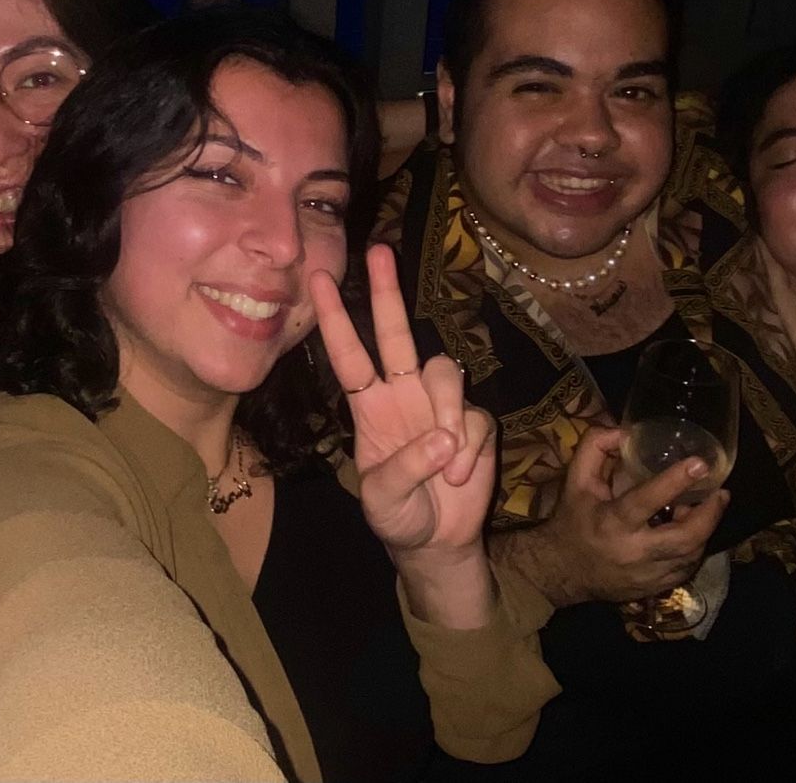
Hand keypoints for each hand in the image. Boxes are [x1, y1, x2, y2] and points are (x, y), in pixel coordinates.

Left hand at [307, 245, 497, 560]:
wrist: (437, 543)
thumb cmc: (397, 516)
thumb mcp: (383, 501)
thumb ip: (405, 468)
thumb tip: (442, 438)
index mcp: (369, 409)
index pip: (348, 356)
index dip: (334, 320)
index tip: (319, 280)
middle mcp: (403, 395)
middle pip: (395, 335)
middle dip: (387, 293)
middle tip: (379, 251)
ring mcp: (439, 406)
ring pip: (444, 372)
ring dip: (447, 413)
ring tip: (447, 462)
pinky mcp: (474, 421)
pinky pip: (476, 417)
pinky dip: (470, 449)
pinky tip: (461, 476)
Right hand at [514, 424, 728, 604]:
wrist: (563, 572)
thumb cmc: (573, 521)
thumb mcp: (575, 481)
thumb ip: (594, 448)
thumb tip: (623, 431)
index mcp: (613, 522)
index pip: (648, 500)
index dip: (675, 480)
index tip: (700, 463)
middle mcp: (634, 551)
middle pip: (685, 538)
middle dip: (709, 515)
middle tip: (720, 493)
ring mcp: (648, 575)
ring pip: (691, 555)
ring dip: (704, 530)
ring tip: (707, 508)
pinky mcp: (656, 588)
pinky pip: (686, 569)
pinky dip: (694, 548)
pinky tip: (693, 532)